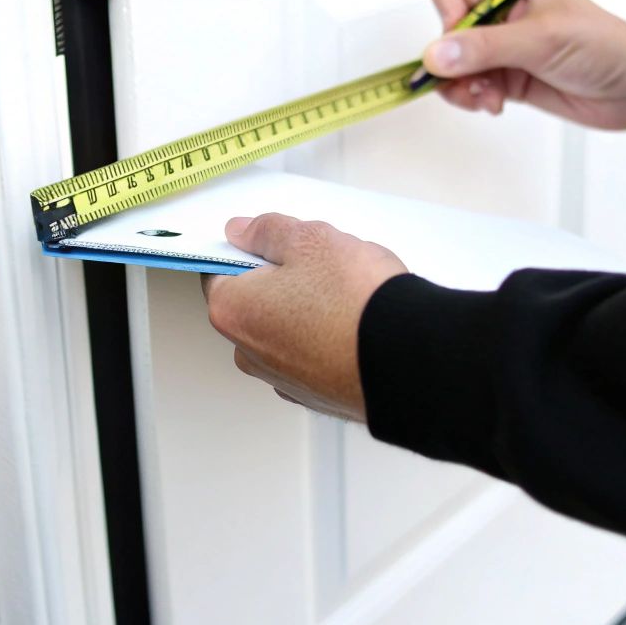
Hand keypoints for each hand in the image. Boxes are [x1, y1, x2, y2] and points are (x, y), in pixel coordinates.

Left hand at [201, 214, 406, 422]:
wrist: (407, 357)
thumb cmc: (356, 302)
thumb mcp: (309, 240)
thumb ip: (267, 231)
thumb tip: (242, 232)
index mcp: (233, 311)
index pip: (218, 269)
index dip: (248, 248)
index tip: (275, 241)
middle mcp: (249, 352)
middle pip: (255, 300)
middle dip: (282, 278)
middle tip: (321, 263)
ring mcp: (283, 378)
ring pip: (286, 326)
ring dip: (308, 307)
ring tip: (347, 293)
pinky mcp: (315, 394)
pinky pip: (312, 352)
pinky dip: (326, 335)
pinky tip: (355, 320)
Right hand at [425, 0, 625, 143]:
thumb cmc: (610, 48)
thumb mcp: (543, 40)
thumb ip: (487, 47)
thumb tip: (441, 53)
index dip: (450, 21)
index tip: (457, 47)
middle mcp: (507, 17)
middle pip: (451, 34)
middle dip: (454, 61)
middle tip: (468, 80)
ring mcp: (508, 50)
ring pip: (458, 66)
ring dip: (463, 85)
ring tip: (484, 97)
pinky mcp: (512, 80)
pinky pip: (473, 87)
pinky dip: (474, 98)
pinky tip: (492, 103)